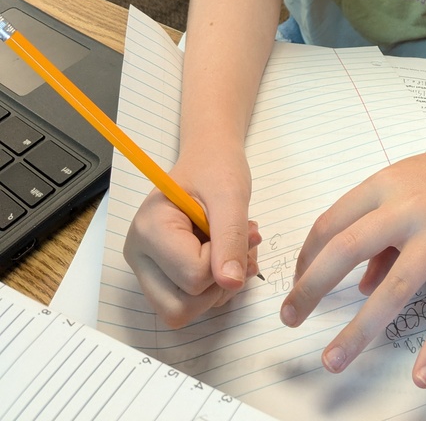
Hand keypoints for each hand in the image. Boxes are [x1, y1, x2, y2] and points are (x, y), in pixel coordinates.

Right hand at [124, 148, 261, 326]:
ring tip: (235, 248)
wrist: (208, 158)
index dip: (224, 259)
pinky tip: (225, 257)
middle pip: (180, 307)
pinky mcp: (160, 276)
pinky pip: (188, 304)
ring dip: (219, 288)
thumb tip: (231, 282)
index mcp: (149, 229)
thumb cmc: (214, 168)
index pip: (192, 275)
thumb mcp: (230, 194)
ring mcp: (147, 269)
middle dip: (219, 284)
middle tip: (241, 245)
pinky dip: (214, 289)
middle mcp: (139, 255)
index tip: (241, 229)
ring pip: (183, 311)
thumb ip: (230, 237)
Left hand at [279, 132, 425, 386]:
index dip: (307, 258)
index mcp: (384, 185)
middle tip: (289, 317)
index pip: (331, 223)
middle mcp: (408, 209)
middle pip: (347, 250)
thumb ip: (381, 233)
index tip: (297, 283)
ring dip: (359, 329)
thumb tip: (363, 286)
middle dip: (311, 289)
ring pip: (393, 289)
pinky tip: (421, 375)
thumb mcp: (405, 187)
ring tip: (334, 358)